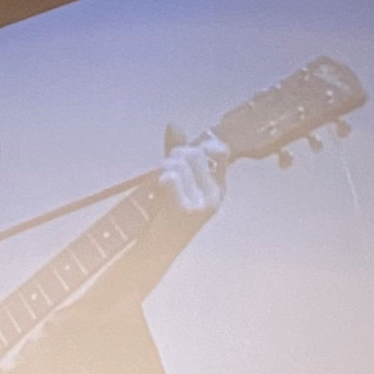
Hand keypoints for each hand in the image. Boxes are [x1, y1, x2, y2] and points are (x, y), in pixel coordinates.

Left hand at [122, 129, 228, 288]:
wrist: (156, 249)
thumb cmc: (165, 214)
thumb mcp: (178, 182)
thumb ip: (178, 153)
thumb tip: (174, 124)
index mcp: (218, 190)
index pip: (218, 151)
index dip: (197, 146)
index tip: (183, 154)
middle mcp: (214, 196)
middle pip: (192, 153)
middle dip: (174, 157)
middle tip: (165, 175)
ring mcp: (200, 203)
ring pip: (178, 163)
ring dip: (164, 169)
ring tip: (160, 187)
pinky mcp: (183, 209)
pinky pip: (170, 177)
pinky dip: (161, 180)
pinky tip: (159, 191)